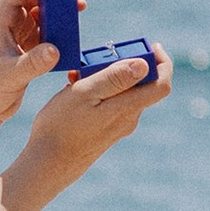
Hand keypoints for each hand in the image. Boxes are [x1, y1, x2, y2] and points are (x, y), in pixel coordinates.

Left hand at [0, 0, 75, 127]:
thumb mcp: (10, 77)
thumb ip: (32, 63)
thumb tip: (55, 49)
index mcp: (0, 16)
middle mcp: (10, 19)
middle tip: (80, 4)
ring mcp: (18, 32)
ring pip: (44, 10)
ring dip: (62, 11)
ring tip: (78, 16)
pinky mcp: (27, 46)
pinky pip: (47, 29)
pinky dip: (61, 30)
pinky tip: (71, 39)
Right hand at [11, 44, 171, 198]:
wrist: (47, 163)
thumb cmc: (61, 126)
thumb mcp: (84, 94)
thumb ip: (114, 78)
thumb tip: (145, 65)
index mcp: (127, 108)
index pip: (162, 84)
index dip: (162, 62)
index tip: (151, 46)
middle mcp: (128, 118)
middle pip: (142, 84)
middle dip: (125, 64)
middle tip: (99, 56)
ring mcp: (118, 125)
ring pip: (123, 92)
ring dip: (106, 76)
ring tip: (79, 73)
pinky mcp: (106, 130)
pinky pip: (110, 102)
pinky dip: (98, 89)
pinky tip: (75, 87)